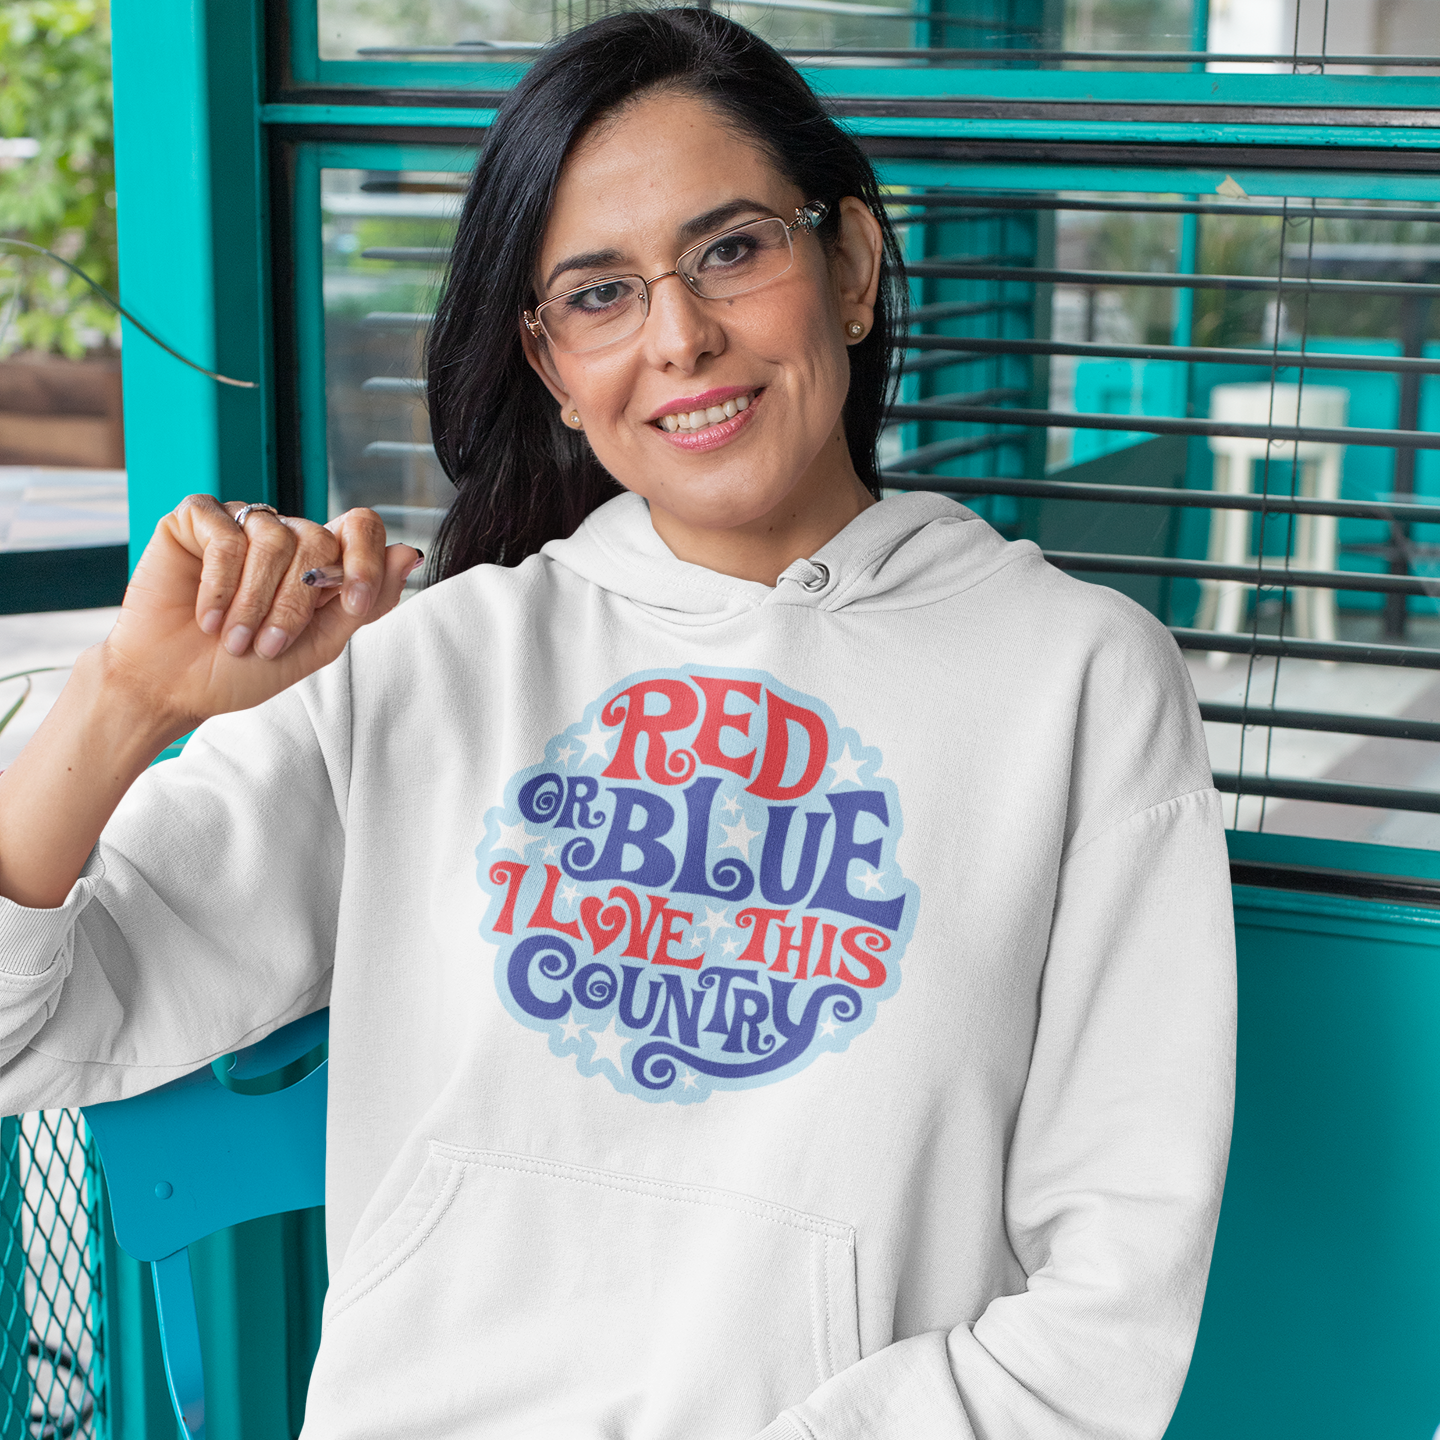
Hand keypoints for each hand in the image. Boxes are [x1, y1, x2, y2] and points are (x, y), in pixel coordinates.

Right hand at [101, 495, 420, 736]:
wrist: (172, 687)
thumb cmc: (242, 670)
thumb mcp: (317, 646)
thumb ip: (364, 603)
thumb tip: (411, 553)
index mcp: (319, 562)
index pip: (360, 528)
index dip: (366, 559)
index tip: (357, 603)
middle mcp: (284, 536)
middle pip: (319, 540)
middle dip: (296, 602)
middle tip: (267, 644)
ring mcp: (241, 523)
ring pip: (275, 537)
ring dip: (255, 600)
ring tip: (233, 637)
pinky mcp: (196, 519)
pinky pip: (226, 534)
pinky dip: (219, 584)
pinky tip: (205, 615)